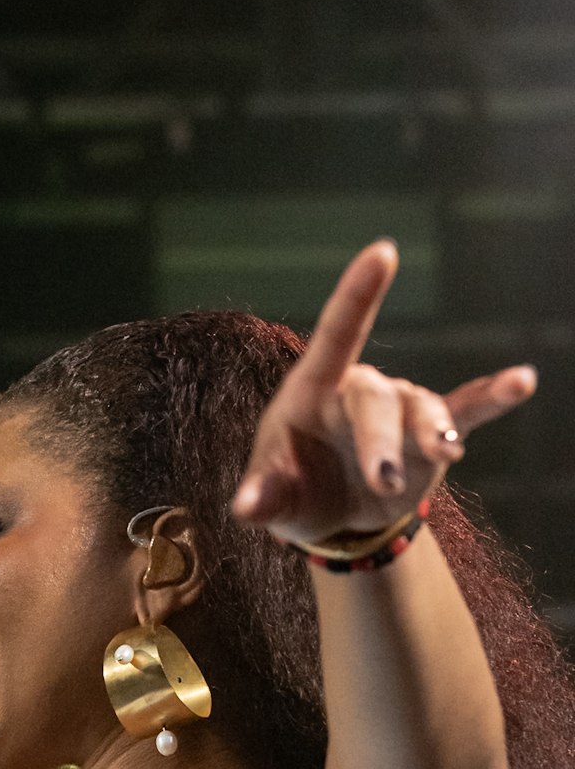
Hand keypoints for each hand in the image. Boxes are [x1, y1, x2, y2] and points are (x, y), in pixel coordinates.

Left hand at [230, 239, 537, 547]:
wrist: (333, 516)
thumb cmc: (293, 491)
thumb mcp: (274, 498)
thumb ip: (264, 496)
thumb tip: (246, 507)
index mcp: (313, 390)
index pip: (337, 333)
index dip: (358, 293)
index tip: (383, 252)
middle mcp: (361, 389)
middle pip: (376, 399)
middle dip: (381, 441)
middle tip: (385, 482)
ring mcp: (401, 408)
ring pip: (421, 412)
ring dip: (431, 436)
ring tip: (444, 457)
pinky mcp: (430, 435)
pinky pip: (466, 410)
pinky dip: (493, 397)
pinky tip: (522, 381)